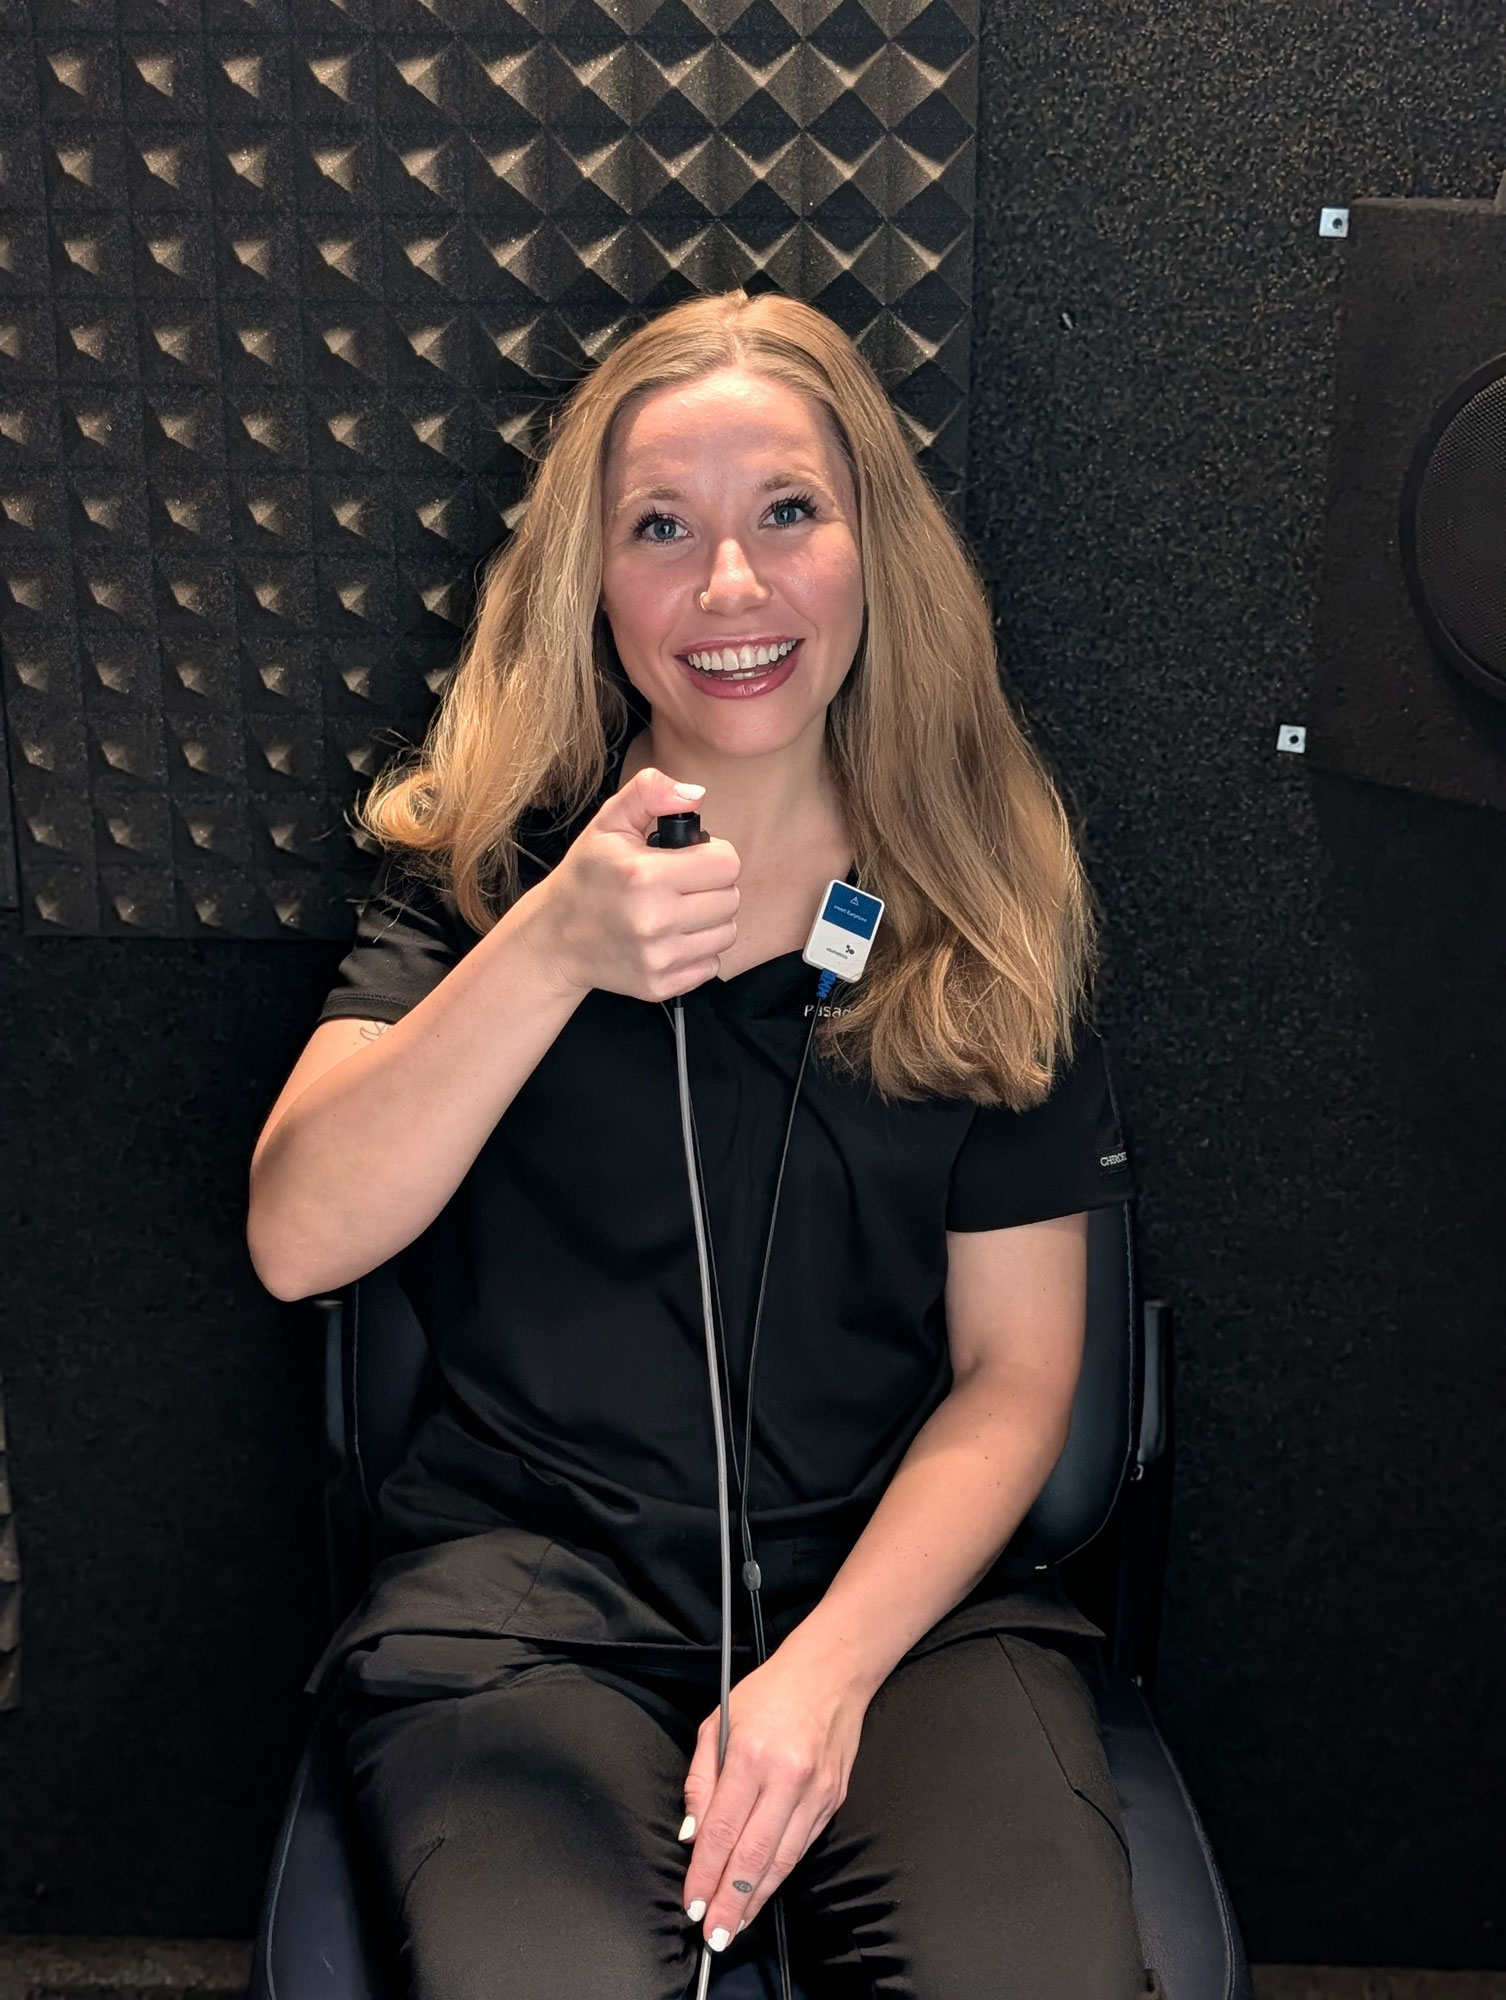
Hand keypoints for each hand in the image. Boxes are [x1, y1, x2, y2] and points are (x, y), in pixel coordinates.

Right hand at [521, 766, 739, 1001]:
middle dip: (713, 887)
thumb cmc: (587, 876)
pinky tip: (670, 938)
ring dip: (710, 920)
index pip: (727, 864)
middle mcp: (653, 920)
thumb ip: (650, 793)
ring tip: (678, 911)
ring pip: (727, 934)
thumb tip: (696, 794)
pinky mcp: (660, 985)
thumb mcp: (609, 823)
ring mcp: (658, 958)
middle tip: (682, 886)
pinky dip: (698, 951)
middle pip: (732, 899)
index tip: (691, 859)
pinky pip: (712, 965)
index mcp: (644, 875)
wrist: (554, 940)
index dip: (713, 856)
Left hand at [679, 1646, 867, 1951]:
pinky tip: (763, 1892)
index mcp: (751, 1754)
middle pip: (753, 1856)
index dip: (704, 1874)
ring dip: (756, 1899)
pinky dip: (780, 1875)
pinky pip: (802, 1847)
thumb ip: (701, 1780)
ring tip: (735, 1925)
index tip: (691, 1903)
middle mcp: (786, 1777)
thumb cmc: (770, 1693)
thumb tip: (691, 1834)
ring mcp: (815, 1792)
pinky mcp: (833, 1800)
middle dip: (729, 1902)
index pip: (722, 1830)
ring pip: (781, 1860)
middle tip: (713, 1935)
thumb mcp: (717, 1722)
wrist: (831, 1673)